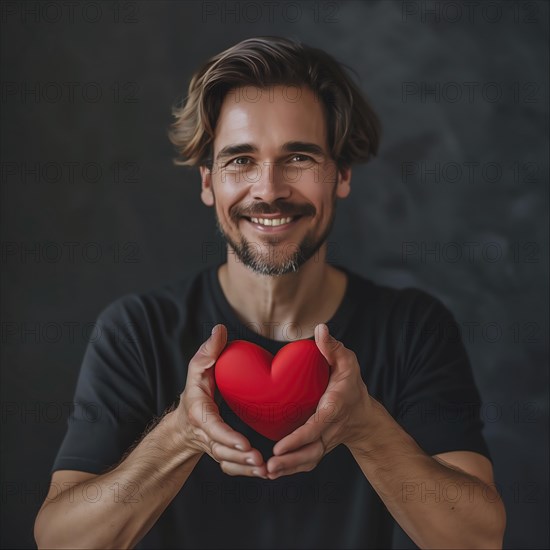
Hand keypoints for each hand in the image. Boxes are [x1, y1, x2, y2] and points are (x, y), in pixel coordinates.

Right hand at [175, 324, 267, 477]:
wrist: (186, 417)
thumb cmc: (196, 389)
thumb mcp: (197, 367)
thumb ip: (208, 351)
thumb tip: (220, 329)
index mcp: (200, 413)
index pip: (212, 428)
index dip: (228, 438)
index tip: (245, 444)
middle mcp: (206, 434)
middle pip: (221, 451)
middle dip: (240, 458)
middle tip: (261, 461)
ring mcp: (213, 446)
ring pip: (227, 463)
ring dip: (246, 469)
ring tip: (267, 469)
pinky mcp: (222, 453)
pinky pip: (232, 468)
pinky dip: (246, 472)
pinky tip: (264, 471)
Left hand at [266, 324, 372, 479]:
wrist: (363, 414)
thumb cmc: (351, 384)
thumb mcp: (347, 361)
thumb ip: (333, 347)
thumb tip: (321, 329)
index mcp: (334, 408)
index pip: (316, 426)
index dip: (299, 438)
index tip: (280, 445)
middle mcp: (330, 429)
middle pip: (312, 451)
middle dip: (291, 461)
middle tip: (269, 465)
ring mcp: (325, 441)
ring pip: (308, 460)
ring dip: (288, 468)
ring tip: (267, 471)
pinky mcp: (319, 447)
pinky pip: (306, 461)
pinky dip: (290, 469)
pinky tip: (271, 471)